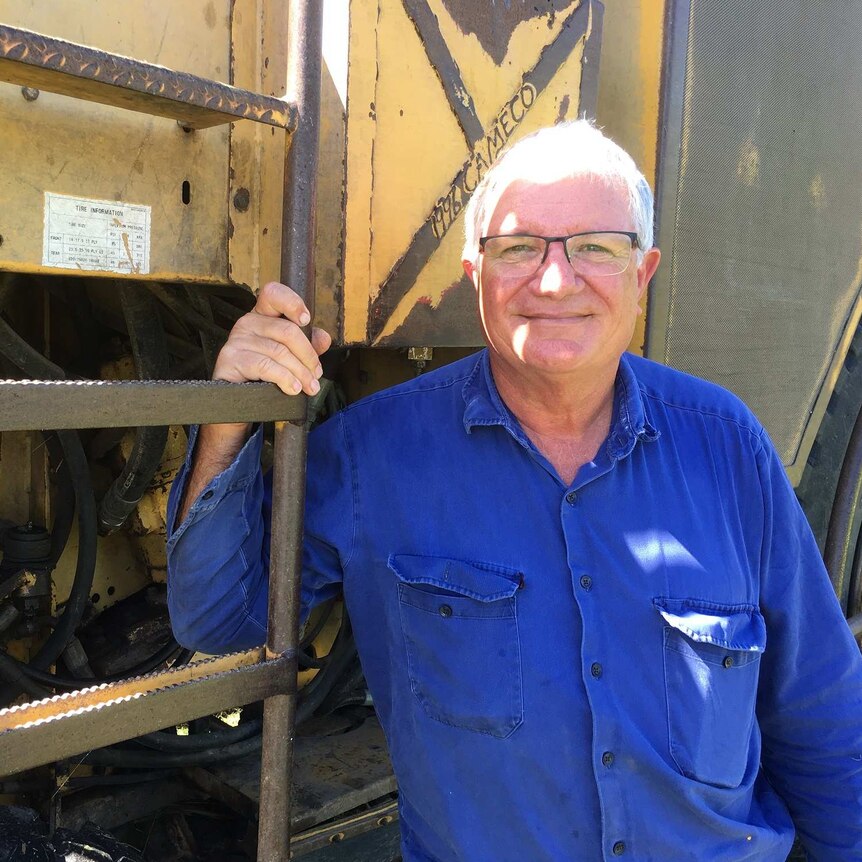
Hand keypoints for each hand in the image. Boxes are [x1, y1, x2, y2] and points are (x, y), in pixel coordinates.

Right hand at [212, 281, 331, 395]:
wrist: (238, 399)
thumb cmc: (264, 374)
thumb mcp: (290, 356)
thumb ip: (307, 345)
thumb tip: (323, 338)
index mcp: (263, 316)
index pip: (273, 294)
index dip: (292, 302)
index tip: (306, 320)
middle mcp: (248, 322)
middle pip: (287, 331)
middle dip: (308, 356)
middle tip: (316, 374)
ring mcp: (237, 339)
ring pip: (280, 352)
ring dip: (300, 373)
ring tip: (309, 387)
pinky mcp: (230, 358)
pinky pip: (265, 366)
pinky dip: (284, 379)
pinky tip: (292, 388)